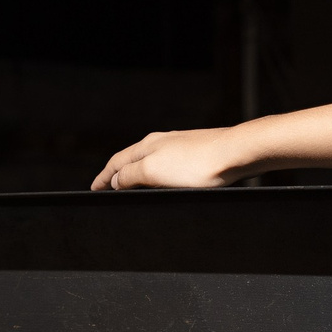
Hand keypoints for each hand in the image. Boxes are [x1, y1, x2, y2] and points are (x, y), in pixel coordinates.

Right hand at [91, 127, 251, 190]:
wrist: (236, 153)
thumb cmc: (197, 163)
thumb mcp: (154, 172)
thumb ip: (131, 175)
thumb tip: (116, 180)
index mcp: (147, 146)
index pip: (117, 163)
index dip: (104, 177)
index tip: (94, 188)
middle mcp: (161, 142)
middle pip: (131, 159)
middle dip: (118, 173)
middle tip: (107, 186)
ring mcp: (180, 146)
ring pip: (149, 161)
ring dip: (137, 173)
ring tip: (131, 185)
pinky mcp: (197, 153)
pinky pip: (167, 165)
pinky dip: (156, 174)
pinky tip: (164, 181)